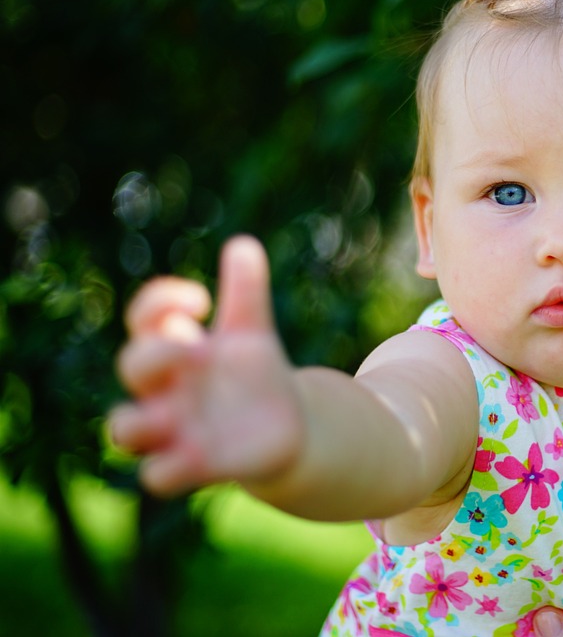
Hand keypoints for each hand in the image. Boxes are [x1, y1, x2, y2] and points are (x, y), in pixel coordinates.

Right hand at [109, 236, 302, 495]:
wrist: (284, 426)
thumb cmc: (253, 374)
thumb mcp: (252, 332)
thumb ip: (246, 291)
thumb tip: (243, 244)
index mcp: (177, 348)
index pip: (145, 318)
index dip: (159, 303)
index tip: (201, 299)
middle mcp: (165, 389)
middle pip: (132, 367)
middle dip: (154, 356)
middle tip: (196, 352)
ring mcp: (174, 429)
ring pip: (122, 430)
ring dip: (137, 423)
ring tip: (172, 414)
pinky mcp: (193, 466)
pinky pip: (157, 476)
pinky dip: (169, 468)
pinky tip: (199, 455)